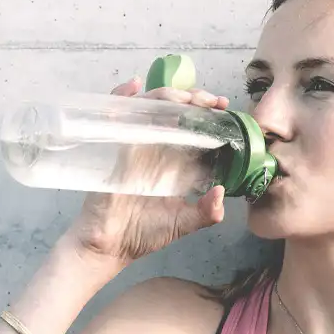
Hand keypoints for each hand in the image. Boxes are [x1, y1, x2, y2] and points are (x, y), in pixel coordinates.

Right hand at [65, 76, 230, 265]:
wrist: (110, 247)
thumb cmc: (143, 234)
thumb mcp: (184, 223)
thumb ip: (206, 212)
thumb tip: (222, 193)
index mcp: (173, 161)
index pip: (192, 126)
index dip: (207, 112)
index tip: (223, 107)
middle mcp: (155, 148)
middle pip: (172, 110)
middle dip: (193, 98)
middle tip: (211, 101)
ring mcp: (133, 145)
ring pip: (148, 107)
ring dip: (167, 95)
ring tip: (186, 97)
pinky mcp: (115, 149)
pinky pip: (117, 116)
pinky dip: (121, 97)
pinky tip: (134, 86)